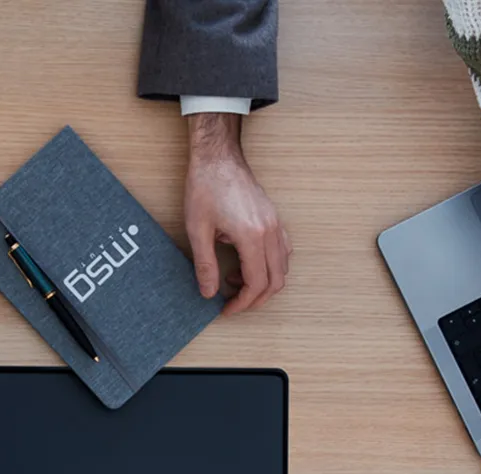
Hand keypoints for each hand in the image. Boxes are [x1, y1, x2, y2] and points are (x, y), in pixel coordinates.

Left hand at [184, 113, 289, 314]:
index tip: (226, 310)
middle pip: (276, 281)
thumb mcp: (197, 229)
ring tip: (234, 281)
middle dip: (255, 299)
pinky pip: (283, 251)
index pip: (256, 283)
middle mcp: (270, 231)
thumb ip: (205, 265)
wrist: (218, 156)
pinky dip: (270, 266)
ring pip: (282, 267)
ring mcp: (276, 224)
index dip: (242, 303)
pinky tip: (247, 263)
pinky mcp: (274, 218)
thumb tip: (209, 292)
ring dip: (263, 282)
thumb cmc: (206, 186)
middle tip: (233, 304)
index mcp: (252, 236)